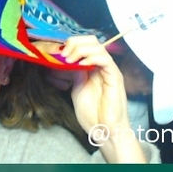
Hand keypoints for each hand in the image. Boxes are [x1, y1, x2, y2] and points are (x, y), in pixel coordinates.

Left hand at [60, 34, 147, 162]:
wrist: (105, 131)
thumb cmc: (93, 114)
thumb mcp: (77, 89)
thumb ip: (74, 74)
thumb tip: (66, 61)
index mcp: (94, 67)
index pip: (85, 44)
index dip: (71, 44)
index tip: (57, 52)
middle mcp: (103, 66)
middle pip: (92, 41)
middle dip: (75, 43)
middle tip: (63, 54)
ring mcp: (110, 70)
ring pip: (98, 47)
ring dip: (80, 49)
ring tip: (69, 59)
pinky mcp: (115, 77)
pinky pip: (105, 60)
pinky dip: (92, 58)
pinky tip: (81, 65)